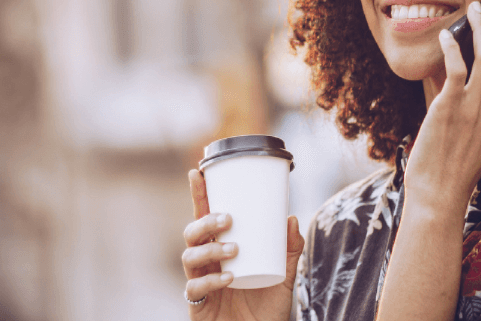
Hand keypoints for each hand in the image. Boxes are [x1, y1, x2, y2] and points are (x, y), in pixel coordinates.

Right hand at [181, 169, 304, 320]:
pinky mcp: (198, 306)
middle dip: (205, 221)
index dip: (199, 195)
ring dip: (209, 248)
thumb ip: (290, 251)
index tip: (199, 172)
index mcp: (221, 250)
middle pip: (192, 233)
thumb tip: (292, 219)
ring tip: (234, 249)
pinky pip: (195, 288)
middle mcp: (207, 263)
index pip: (205, 218)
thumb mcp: (285, 278)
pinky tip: (228, 277)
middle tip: (228, 218)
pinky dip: (211, 280)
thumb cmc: (267, 310)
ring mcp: (200, 284)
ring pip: (189, 256)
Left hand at [404, 0, 480, 214]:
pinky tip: (448, 35)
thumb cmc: (451, 166)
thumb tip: (457, 70)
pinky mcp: (450, 109)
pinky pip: (458, 70)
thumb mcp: (475, 135)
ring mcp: (475, 110)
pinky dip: (454, 49)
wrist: (438, 194)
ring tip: (476, 7)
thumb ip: (473, 104)